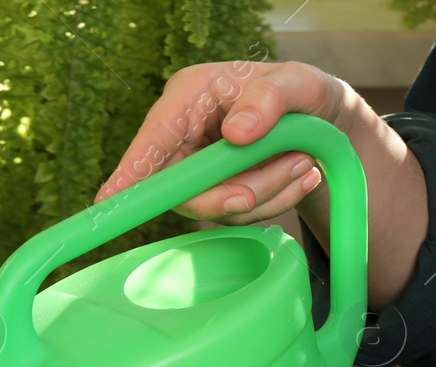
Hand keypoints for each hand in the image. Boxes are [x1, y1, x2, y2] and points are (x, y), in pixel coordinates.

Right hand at [94, 60, 355, 224]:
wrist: (326, 122)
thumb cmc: (303, 93)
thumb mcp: (299, 82)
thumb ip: (271, 98)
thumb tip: (238, 134)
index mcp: (189, 97)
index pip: (153, 138)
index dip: (130, 171)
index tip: (109, 199)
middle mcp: (183, 136)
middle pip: (180, 185)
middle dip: (233, 190)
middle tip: (294, 168)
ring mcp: (196, 168)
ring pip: (213, 204)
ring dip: (266, 192)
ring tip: (306, 162)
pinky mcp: (215, 192)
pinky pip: (235, 214)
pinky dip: (274, 202)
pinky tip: (301, 176)